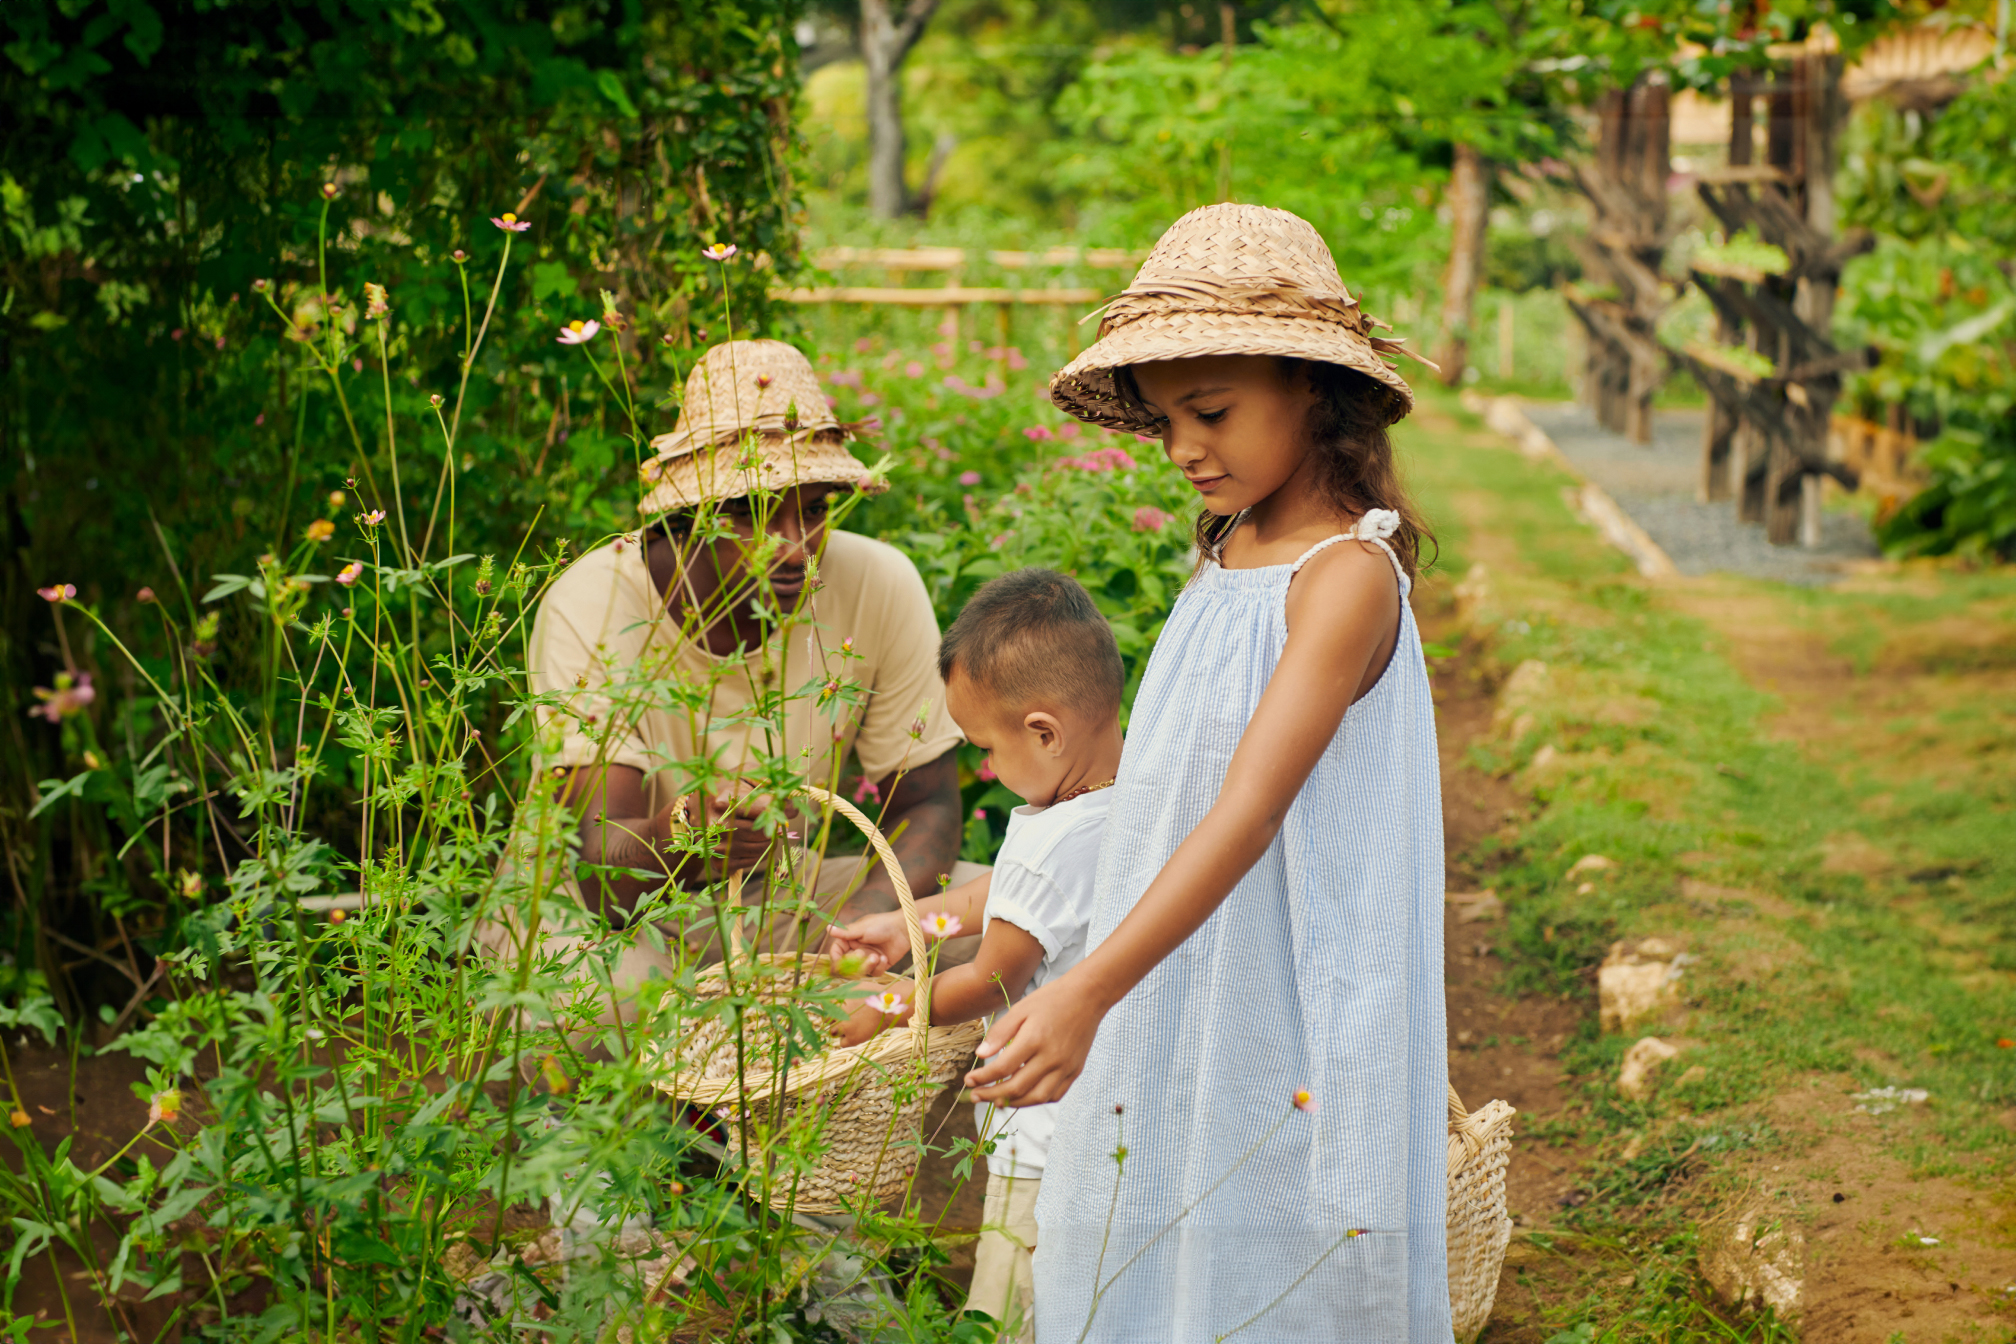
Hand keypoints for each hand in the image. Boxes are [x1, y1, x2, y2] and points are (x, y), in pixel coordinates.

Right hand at [698, 790, 788, 876]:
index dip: (781, 809)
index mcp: (725, 801)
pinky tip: (751, 840)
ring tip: (761, 829)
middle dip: (775, 826)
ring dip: (769, 839)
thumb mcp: (747, 776)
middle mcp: (720, 827)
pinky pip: (755, 860)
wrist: (698, 809)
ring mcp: (719, 847)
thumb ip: (771, 784)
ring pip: (763, 848)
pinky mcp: (720, 863)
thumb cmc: (729, 789)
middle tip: (772, 819)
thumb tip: (794, 804)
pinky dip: (760, 851)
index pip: (765, 810)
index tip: (787, 806)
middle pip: (765, 832)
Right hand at [823, 909, 908, 974]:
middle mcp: (857, 950)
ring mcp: (868, 958)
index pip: (836, 953)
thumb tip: (828, 928)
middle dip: (855, 963)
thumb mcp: (862, 928)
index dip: (836, 960)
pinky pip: (874, 973)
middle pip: (847, 966)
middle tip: (863, 954)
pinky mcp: (880, 965)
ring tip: (877, 957)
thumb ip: (845, 933)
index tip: (838, 965)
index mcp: (850, 940)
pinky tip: (885, 958)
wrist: (904, 928)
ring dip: (868, 966)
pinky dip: (879, 967)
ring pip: (861, 972)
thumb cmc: (882, 924)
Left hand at [834, 979, 913, 1047]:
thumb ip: (841, 991)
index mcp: (836, 1001)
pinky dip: (846, 1040)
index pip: (824, 1006)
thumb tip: (830, 996)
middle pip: (827, 1020)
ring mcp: (844, 1027)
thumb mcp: (856, 987)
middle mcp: (837, 1014)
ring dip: (839, 1030)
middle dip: (834, 1019)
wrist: (889, 1008)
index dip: (830, 1008)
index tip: (837, 1009)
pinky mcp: (852, 1039)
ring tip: (852, 1025)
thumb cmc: (875, 995)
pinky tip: (855, 1033)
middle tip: (846, 1018)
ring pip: (832, 1032)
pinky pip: (842, 1043)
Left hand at [964, 972, 1106, 1107]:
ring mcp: (1065, 1067)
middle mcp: (1051, 1058)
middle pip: (1017, 1087)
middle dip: (992, 1095)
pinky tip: (1025, 1096)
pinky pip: (1055, 1095)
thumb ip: (1000, 1032)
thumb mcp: (1021, 1008)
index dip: (982, 1078)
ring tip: (998, 1100)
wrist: (1087, 997)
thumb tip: (980, 1055)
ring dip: (1014, 1103)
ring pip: (1036, 1098)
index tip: (969, 1080)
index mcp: (1034, 1039)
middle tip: (976, 1096)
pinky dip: (1037, 1100)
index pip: (1002, 1068)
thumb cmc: (1052, 999)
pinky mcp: (1074, 1071)